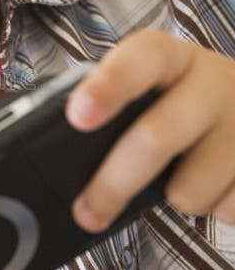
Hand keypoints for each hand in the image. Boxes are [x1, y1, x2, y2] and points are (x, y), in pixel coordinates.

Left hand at [65, 29, 234, 228]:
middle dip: (114, 183)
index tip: (78, 116)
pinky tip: (218, 180)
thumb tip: (51, 153)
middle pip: (158, 136)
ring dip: (176, 198)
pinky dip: (213, 208)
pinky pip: (226, 209)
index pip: (142, 58)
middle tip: (87, 212)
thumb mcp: (149, 90)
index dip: (109, 85)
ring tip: (183, 175)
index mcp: (171, 57)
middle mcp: (214, 83)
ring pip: (191, 189)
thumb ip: (108, 110)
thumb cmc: (178, 103)